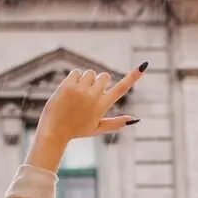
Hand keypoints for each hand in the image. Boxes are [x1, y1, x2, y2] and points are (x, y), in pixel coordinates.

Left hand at [26, 65, 143, 170]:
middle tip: (89, 92)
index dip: (133, 77)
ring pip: (90, 73)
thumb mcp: (97, 128)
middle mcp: (93, 97)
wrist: (53, 132)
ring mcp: (80, 90)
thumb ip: (116, 122)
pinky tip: (69, 91)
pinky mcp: (67, 86)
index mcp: (102, 106)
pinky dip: (74, 78)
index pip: (122, 89)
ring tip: (77, 95)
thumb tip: (135, 119)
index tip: (144, 65)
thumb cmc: (76, 131)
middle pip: (104, 75)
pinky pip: (76, 72)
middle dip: (99, 80)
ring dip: (86, 80)